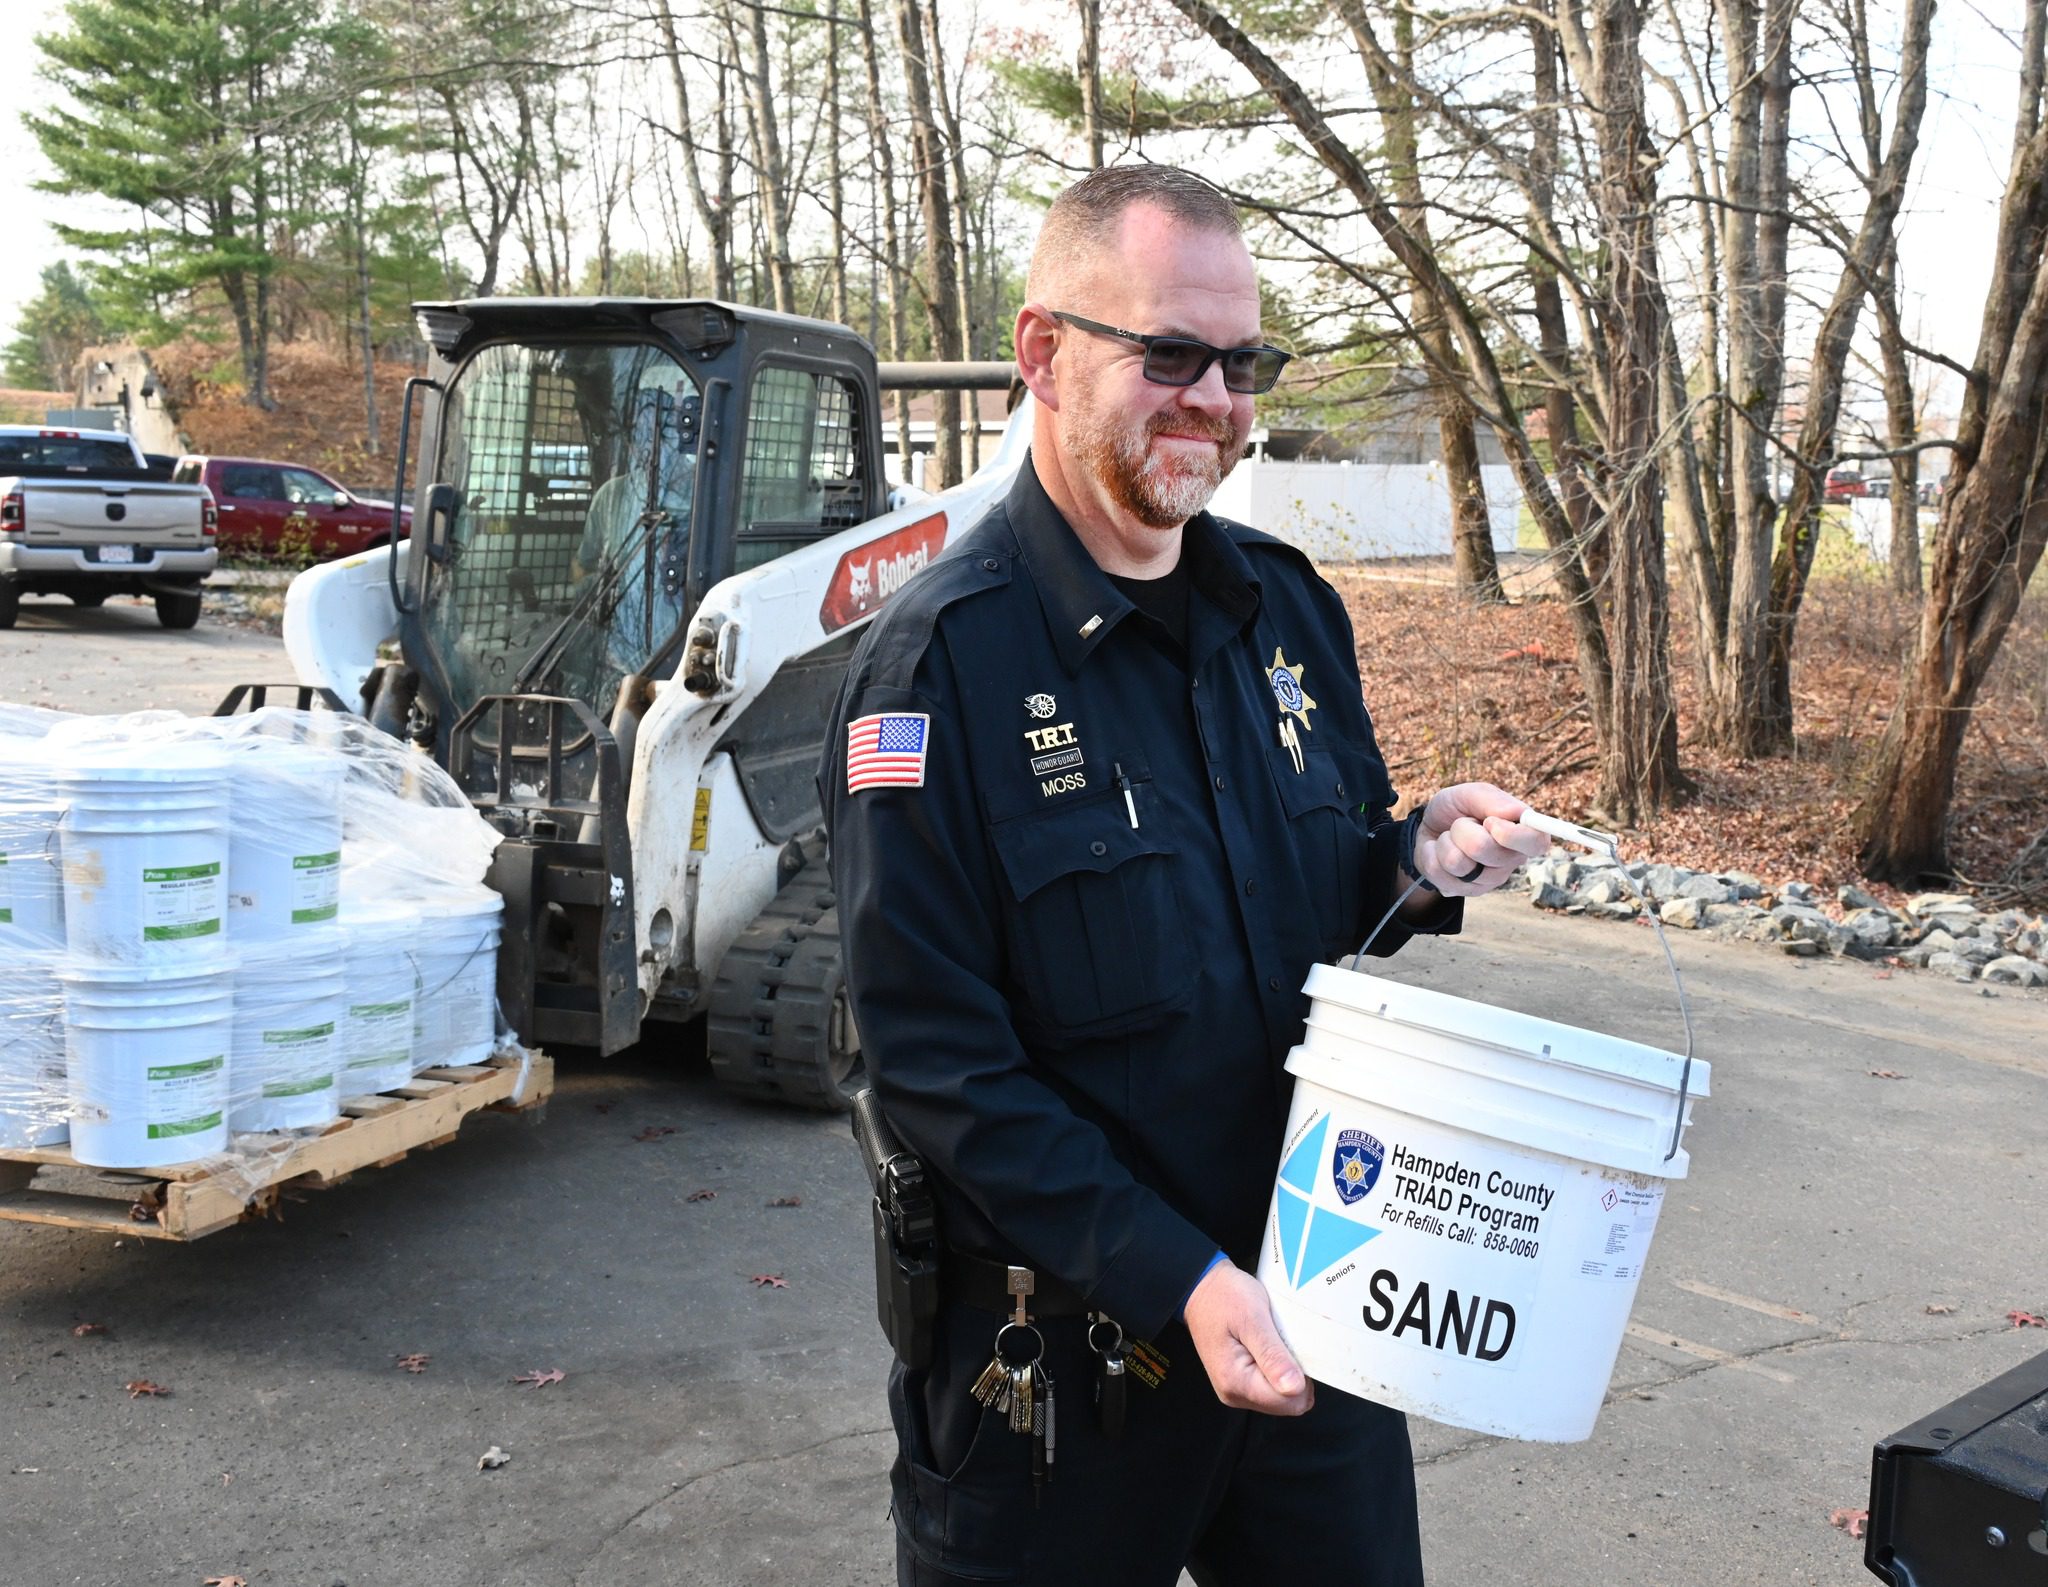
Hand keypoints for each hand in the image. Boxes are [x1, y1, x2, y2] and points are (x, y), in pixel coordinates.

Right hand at [1183, 1261, 1313, 1415]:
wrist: (1202, 1288)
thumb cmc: (1224, 1296)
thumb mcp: (1252, 1318)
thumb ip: (1272, 1355)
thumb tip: (1294, 1388)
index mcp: (1237, 1381)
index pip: (1290, 1402)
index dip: (1302, 1377)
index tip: (1294, 1348)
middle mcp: (1234, 1393)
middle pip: (1288, 1403)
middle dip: (1296, 1375)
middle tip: (1284, 1341)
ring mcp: (1236, 1390)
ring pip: (1282, 1397)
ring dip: (1287, 1371)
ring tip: (1275, 1342)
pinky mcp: (1240, 1384)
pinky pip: (1271, 1388)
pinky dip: (1279, 1369)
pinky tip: (1270, 1347)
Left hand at [1412, 782, 1550, 897]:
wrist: (1431, 827)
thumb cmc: (1458, 809)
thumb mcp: (1469, 794)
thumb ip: (1490, 799)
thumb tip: (1516, 812)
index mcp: (1522, 832)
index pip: (1537, 842)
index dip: (1514, 836)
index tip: (1491, 823)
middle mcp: (1511, 859)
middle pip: (1483, 849)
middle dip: (1462, 828)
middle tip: (1462, 822)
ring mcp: (1490, 879)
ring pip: (1457, 862)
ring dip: (1445, 842)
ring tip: (1451, 837)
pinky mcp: (1466, 891)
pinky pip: (1438, 873)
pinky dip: (1431, 855)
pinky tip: (1440, 852)